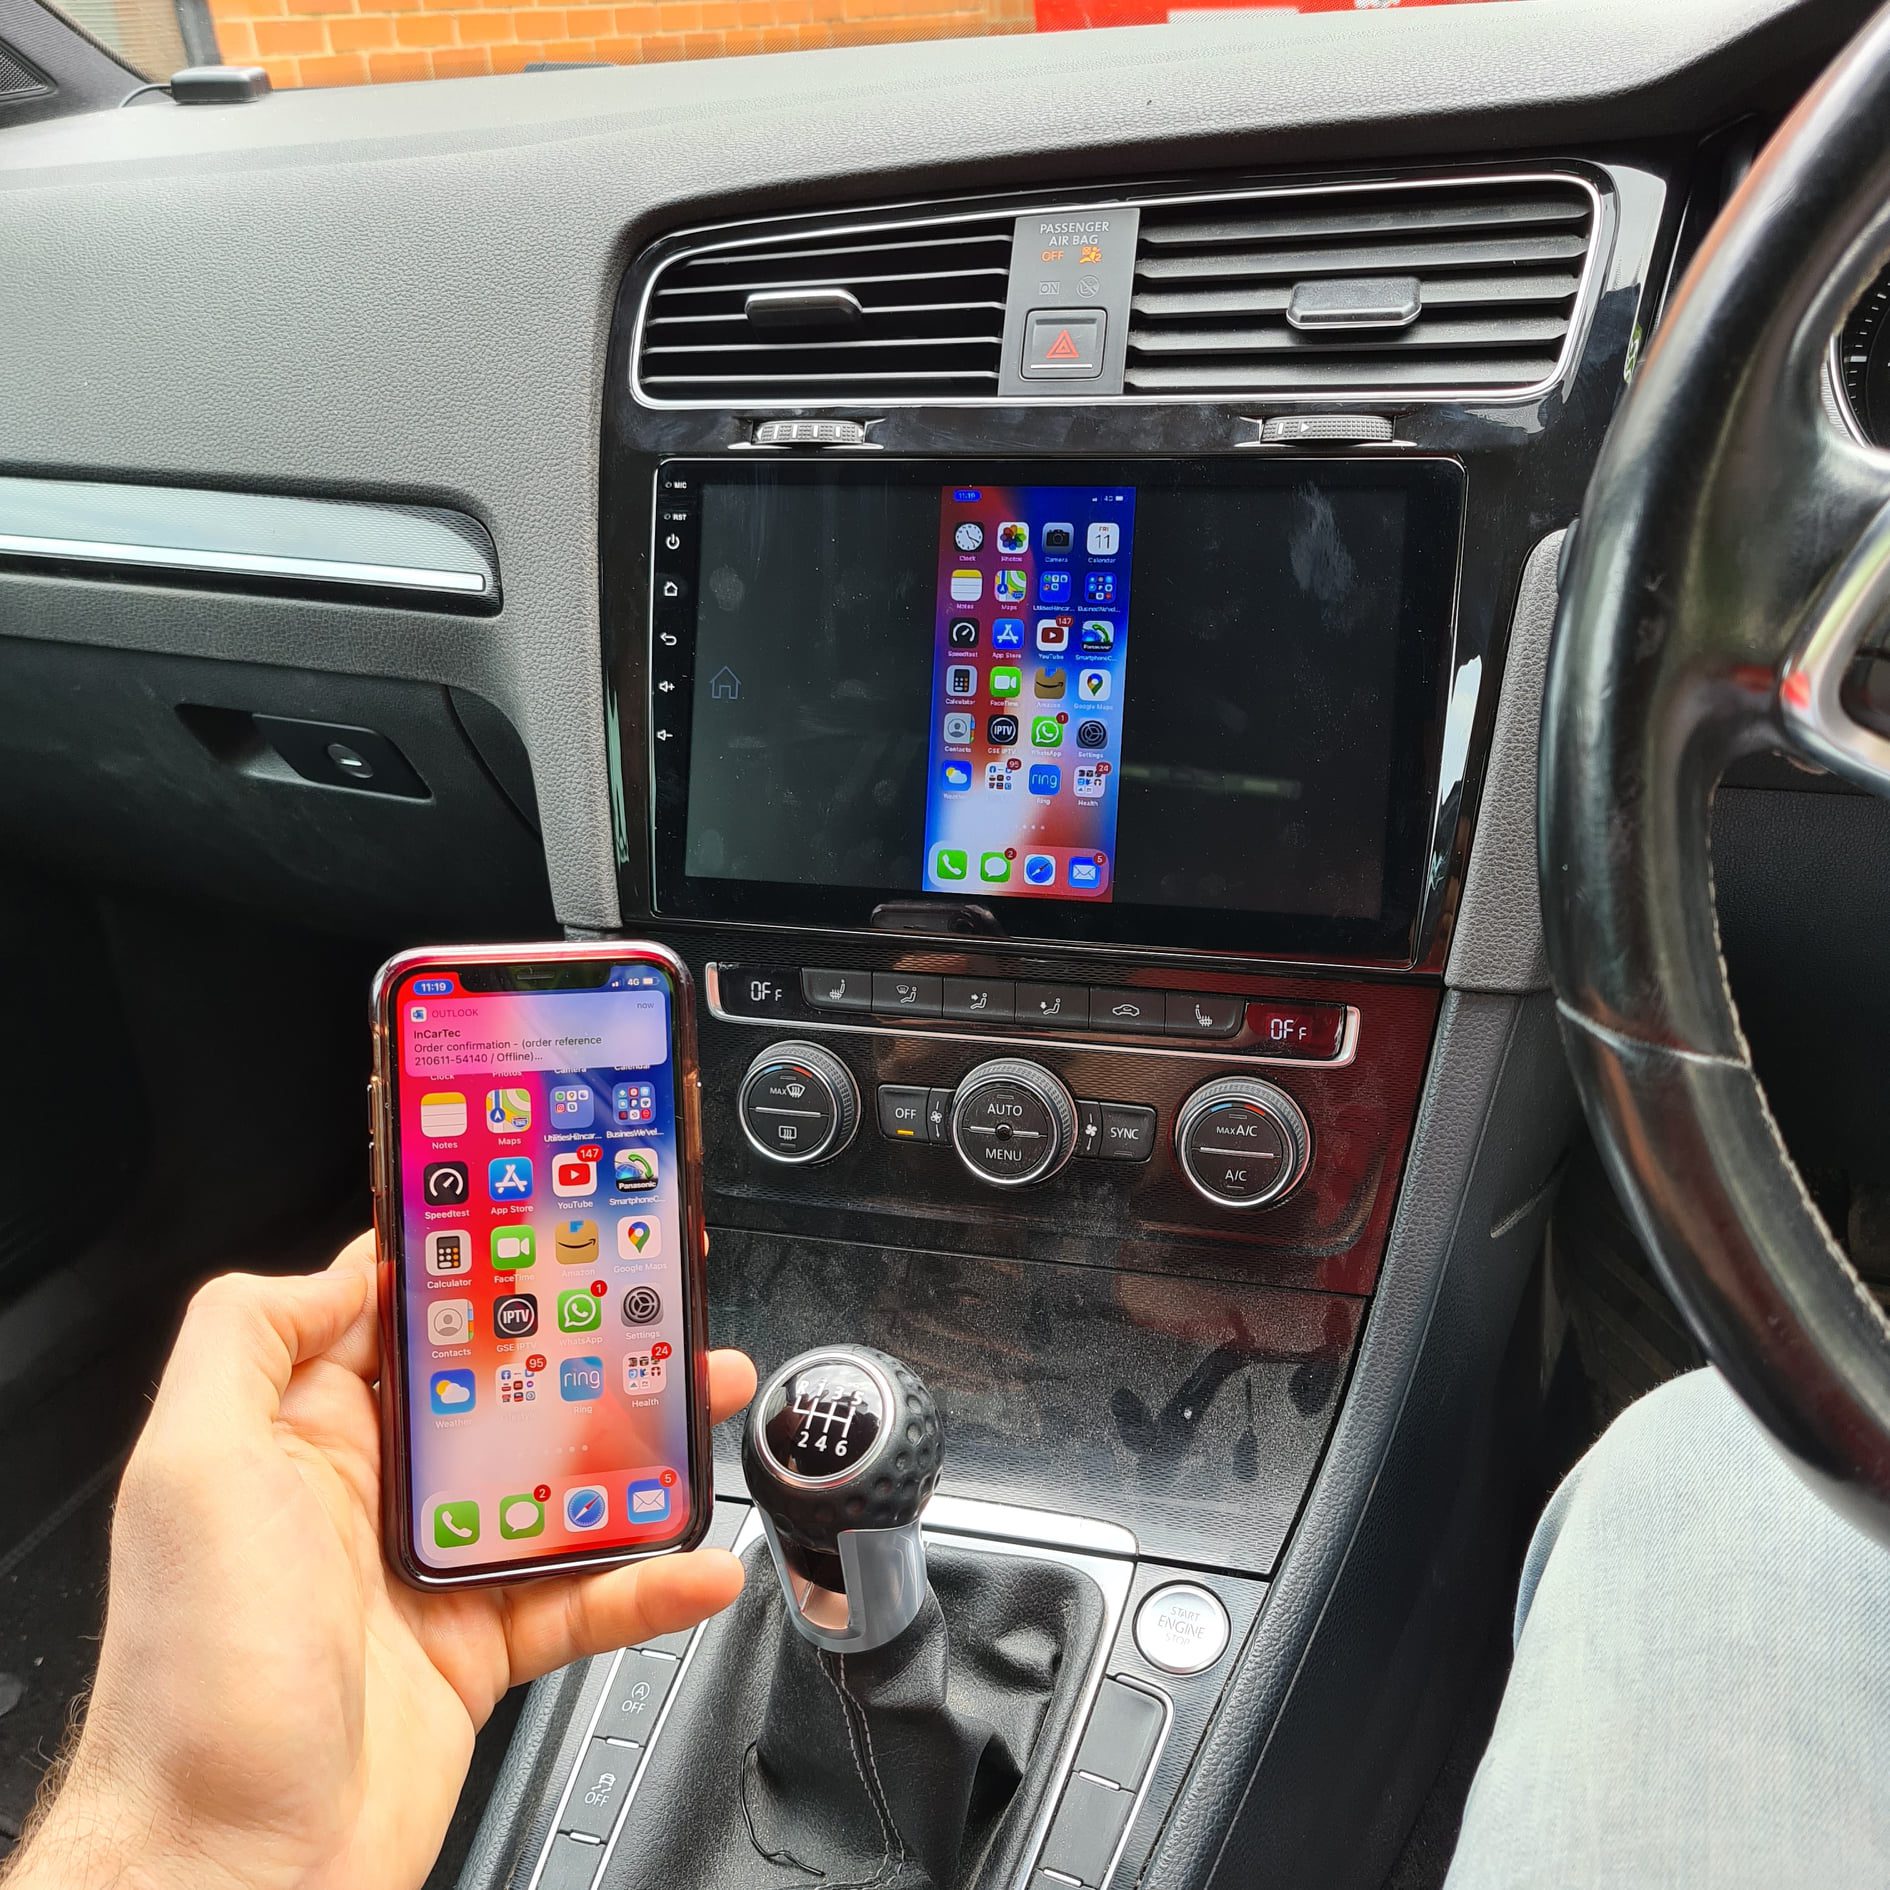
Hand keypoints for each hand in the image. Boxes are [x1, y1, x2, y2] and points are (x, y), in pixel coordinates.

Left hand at [9, 1234, 754, 1889]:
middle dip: (589, 1345)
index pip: (408, 1318)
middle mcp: (374, 1493)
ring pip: (564, 1484)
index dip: (479, 1263)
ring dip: (646, 1449)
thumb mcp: (189, 1468)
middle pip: (508, 1390)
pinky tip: (700, 1564)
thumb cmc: (194, 1675)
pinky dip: (652, 1583)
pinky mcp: (481, 1651)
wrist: (230, 1866)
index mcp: (308, 1433)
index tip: (550, 1220)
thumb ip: (248, 1337)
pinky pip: (586, 1599)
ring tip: (711, 1409)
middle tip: (661, 1309)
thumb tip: (343, 1264)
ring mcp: (436, 1572)